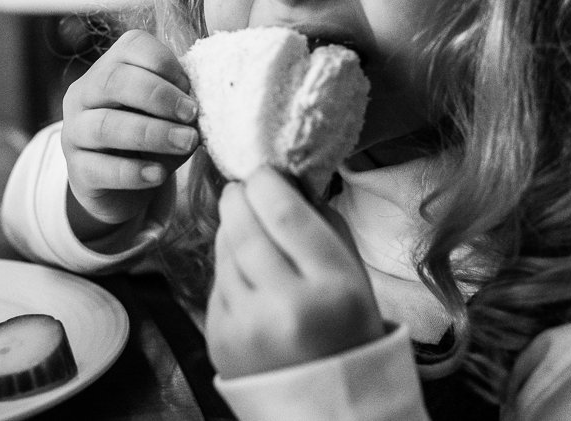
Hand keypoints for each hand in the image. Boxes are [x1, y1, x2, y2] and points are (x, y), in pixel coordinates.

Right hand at [61, 30, 198, 233]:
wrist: (126, 189)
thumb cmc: (153, 139)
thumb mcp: (170, 114)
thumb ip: (181, 101)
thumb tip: (202, 101)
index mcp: (110, 67)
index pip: (131, 47)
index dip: (164, 63)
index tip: (191, 88)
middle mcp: (85, 93)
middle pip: (114, 81)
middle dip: (158, 96)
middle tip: (191, 115)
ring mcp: (74, 131)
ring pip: (106, 125)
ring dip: (152, 134)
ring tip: (186, 143)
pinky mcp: (77, 170)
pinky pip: (99, 168)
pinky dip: (133, 171)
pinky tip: (158, 175)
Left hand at [206, 167, 383, 378]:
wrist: (328, 405)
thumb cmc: (346, 332)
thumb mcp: (354, 276)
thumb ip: (324, 225)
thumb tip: (288, 179)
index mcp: (332, 287)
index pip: (284, 212)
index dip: (266, 181)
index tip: (263, 172)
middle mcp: (286, 307)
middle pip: (245, 226)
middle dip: (239, 198)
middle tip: (241, 188)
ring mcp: (247, 325)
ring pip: (224, 250)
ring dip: (231, 231)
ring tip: (247, 230)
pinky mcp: (219, 339)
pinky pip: (216, 282)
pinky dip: (226, 268)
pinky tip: (246, 274)